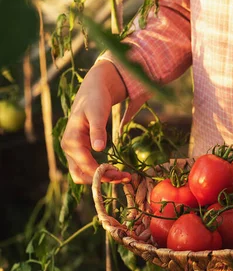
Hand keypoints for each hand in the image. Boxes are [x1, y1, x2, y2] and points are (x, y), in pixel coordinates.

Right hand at [60, 61, 130, 183]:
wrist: (93, 91)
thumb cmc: (95, 100)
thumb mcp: (98, 112)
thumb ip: (97, 130)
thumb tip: (99, 148)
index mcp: (71, 140)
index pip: (85, 165)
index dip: (102, 173)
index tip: (121, 174)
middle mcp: (69, 148)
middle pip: (81, 175)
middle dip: (102, 180)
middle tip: (126, 177)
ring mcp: (73, 151)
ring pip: (84, 174)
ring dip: (103, 178)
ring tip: (124, 176)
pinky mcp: (81, 151)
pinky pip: (88, 168)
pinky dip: (101, 173)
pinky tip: (117, 170)